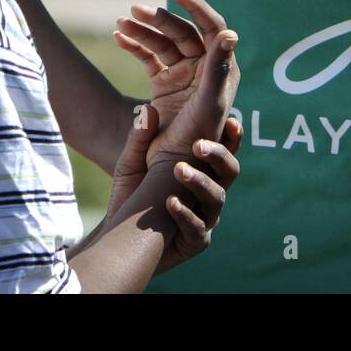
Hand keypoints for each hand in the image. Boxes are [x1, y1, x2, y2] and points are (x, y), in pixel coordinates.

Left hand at [105, 105, 242, 272]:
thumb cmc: (132, 194)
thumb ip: (140, 138)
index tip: (231, 121)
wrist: (118, 235)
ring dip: (200, 182)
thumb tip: (149, 109)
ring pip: (216, 198)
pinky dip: (186, 215)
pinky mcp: (194, 241)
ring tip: (179, 171)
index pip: (224, 150)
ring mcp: (205, 218)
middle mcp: (209, 192)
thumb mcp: (132, 162)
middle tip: (199, 145)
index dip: (233, 137)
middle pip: (229, 172)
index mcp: (202, 170)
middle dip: (219, 156)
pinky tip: (170, 203)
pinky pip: (198, 229)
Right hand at [113, 0, 239, 167]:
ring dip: (142, 30)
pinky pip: (148, 57)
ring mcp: (182, 74)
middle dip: (158, 19)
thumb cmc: (198, 137)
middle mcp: (203, 68)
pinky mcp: (164, 84)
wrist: (172, 168)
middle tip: (135, 10)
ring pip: (161, 42)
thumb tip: (230, 33)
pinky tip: (118, 37)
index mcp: (220, 68)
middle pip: (181, 32)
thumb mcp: (210, 102)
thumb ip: (218, 67)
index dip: (196, 5)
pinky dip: (134, 46)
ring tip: (121, 23)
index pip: (211, 26)